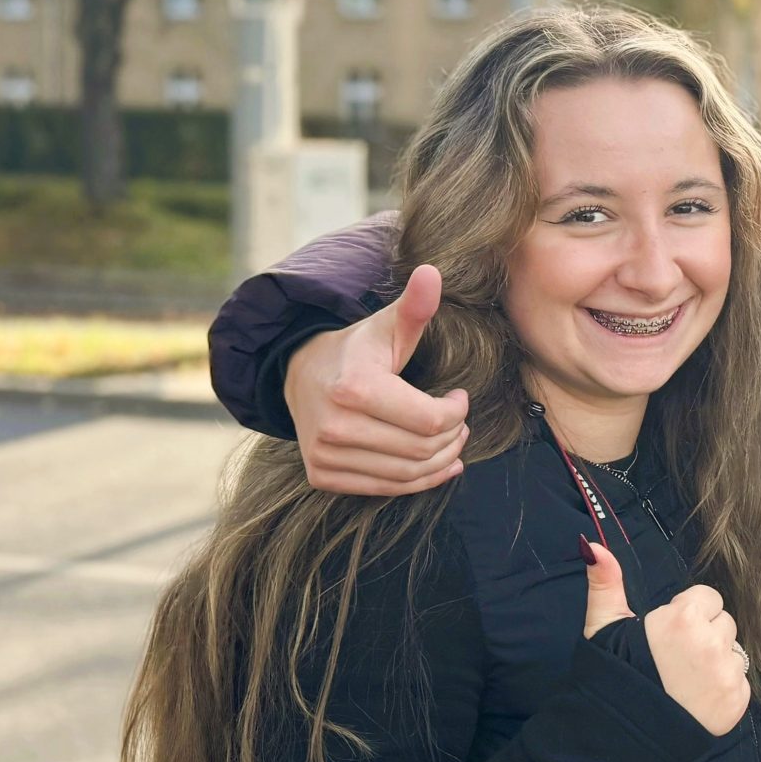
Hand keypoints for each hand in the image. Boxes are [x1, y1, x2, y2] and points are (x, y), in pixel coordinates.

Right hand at [287, 263, 469, 495]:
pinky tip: (438, 466)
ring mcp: (324, 455)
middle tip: (460, 423)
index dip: (457, 411)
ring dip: (441, 462)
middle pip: (422, 450)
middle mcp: (334, 426)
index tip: (459, 397)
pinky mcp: (322, 475)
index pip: (431, 420)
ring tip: (451, 442)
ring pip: (407, 475)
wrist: (300, 374)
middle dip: (453, 437)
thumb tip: (432, 272)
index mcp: (354, 388)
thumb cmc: (357, 349)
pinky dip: (418, 482)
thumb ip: (414, 306)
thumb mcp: (386, 326)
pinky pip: (384, 489)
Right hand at [582, 542, 750, 736]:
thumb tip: (593, 545)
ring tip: (684, 681)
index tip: (667, 636)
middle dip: (704, 636)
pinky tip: (695, 699)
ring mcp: (728, 674)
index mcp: (684, 618)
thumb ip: (605, 583)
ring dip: (716, 662)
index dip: (686, 615)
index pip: (708, 598)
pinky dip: (723, 689)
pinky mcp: (737, 702)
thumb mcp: (604, 626)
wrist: (620, 738)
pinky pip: (740, 682)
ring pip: (734, 652)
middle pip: (723, 623)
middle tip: (674, 661)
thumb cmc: (613, 676)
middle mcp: (712, 642)